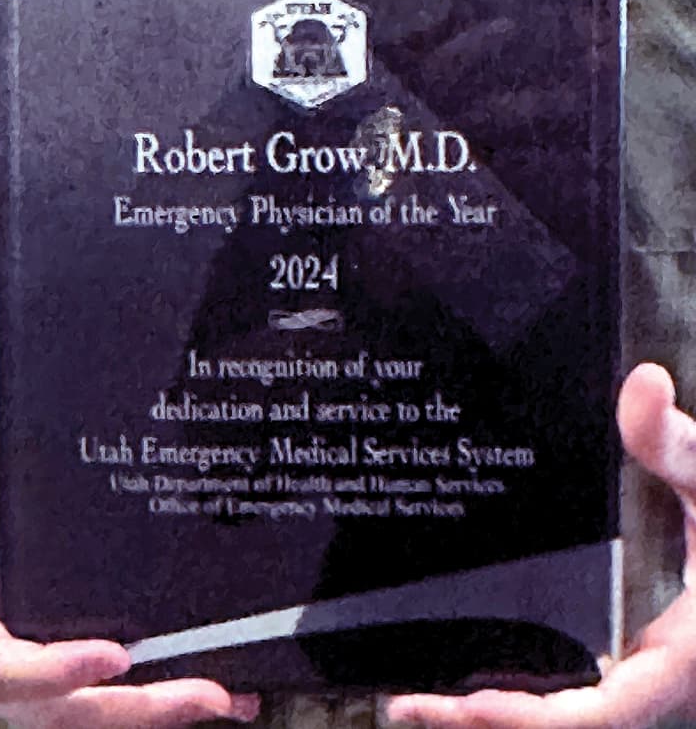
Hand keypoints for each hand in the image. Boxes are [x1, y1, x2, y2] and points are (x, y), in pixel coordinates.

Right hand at [0, 456, 257, 727]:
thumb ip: (6, 516)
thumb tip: (74, 513)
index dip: (55, 671)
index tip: (113, 655)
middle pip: (60, 712)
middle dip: (137, 709)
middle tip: (203, 694)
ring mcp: (32, 682)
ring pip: (92, 715)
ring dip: (160, 711)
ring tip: (227, 698)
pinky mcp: (66, 675)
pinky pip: (109, 699)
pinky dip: (159, 699)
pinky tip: (213, 693)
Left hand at [388, 363, 695, 728]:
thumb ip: (680, 442)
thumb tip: (643, 381)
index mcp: (682, 658)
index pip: (600, 715)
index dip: (529, 718)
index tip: (464, 703)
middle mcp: (663, 686)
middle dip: (483, 725)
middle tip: (407, 704)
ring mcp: (649, 684)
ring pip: (571, 723)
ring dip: (493, 721)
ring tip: (414, 702)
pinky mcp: (638, 672)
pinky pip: (577, 704)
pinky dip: (522, 704)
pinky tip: (468, 683)